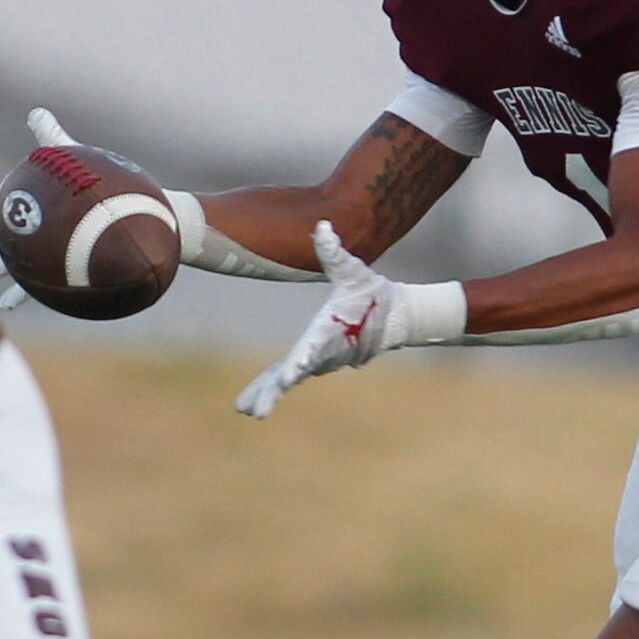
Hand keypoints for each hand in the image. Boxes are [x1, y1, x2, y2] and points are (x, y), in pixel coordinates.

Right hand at [0, 107, 79, 311]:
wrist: (123, 215)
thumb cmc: (95, 183)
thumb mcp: (66, 156)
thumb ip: (50, 135)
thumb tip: (37, 111)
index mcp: (27, 203)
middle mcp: (32, 228)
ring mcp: (43, 249)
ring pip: (5, 264)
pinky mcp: (56, 268)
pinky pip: (33, 284)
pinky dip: (18, 292)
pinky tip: (6, 304)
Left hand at [235, 222, 447, 418]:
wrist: (395, 317)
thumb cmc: (373, 292)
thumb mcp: (354, 270)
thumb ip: (334, 252)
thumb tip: (322, 226)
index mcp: (332, 332)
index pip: (314, 347)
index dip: (301, 361)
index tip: (288, 377)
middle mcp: (324, 351)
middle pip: (295, 372)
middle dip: (274, 391)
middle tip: (254, 412)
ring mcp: (319, 359)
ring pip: (287, 378)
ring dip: (266, 393)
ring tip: (242, 409)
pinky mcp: (313, 360)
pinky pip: (287, 375)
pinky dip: (269, 387)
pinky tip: (249, 401)